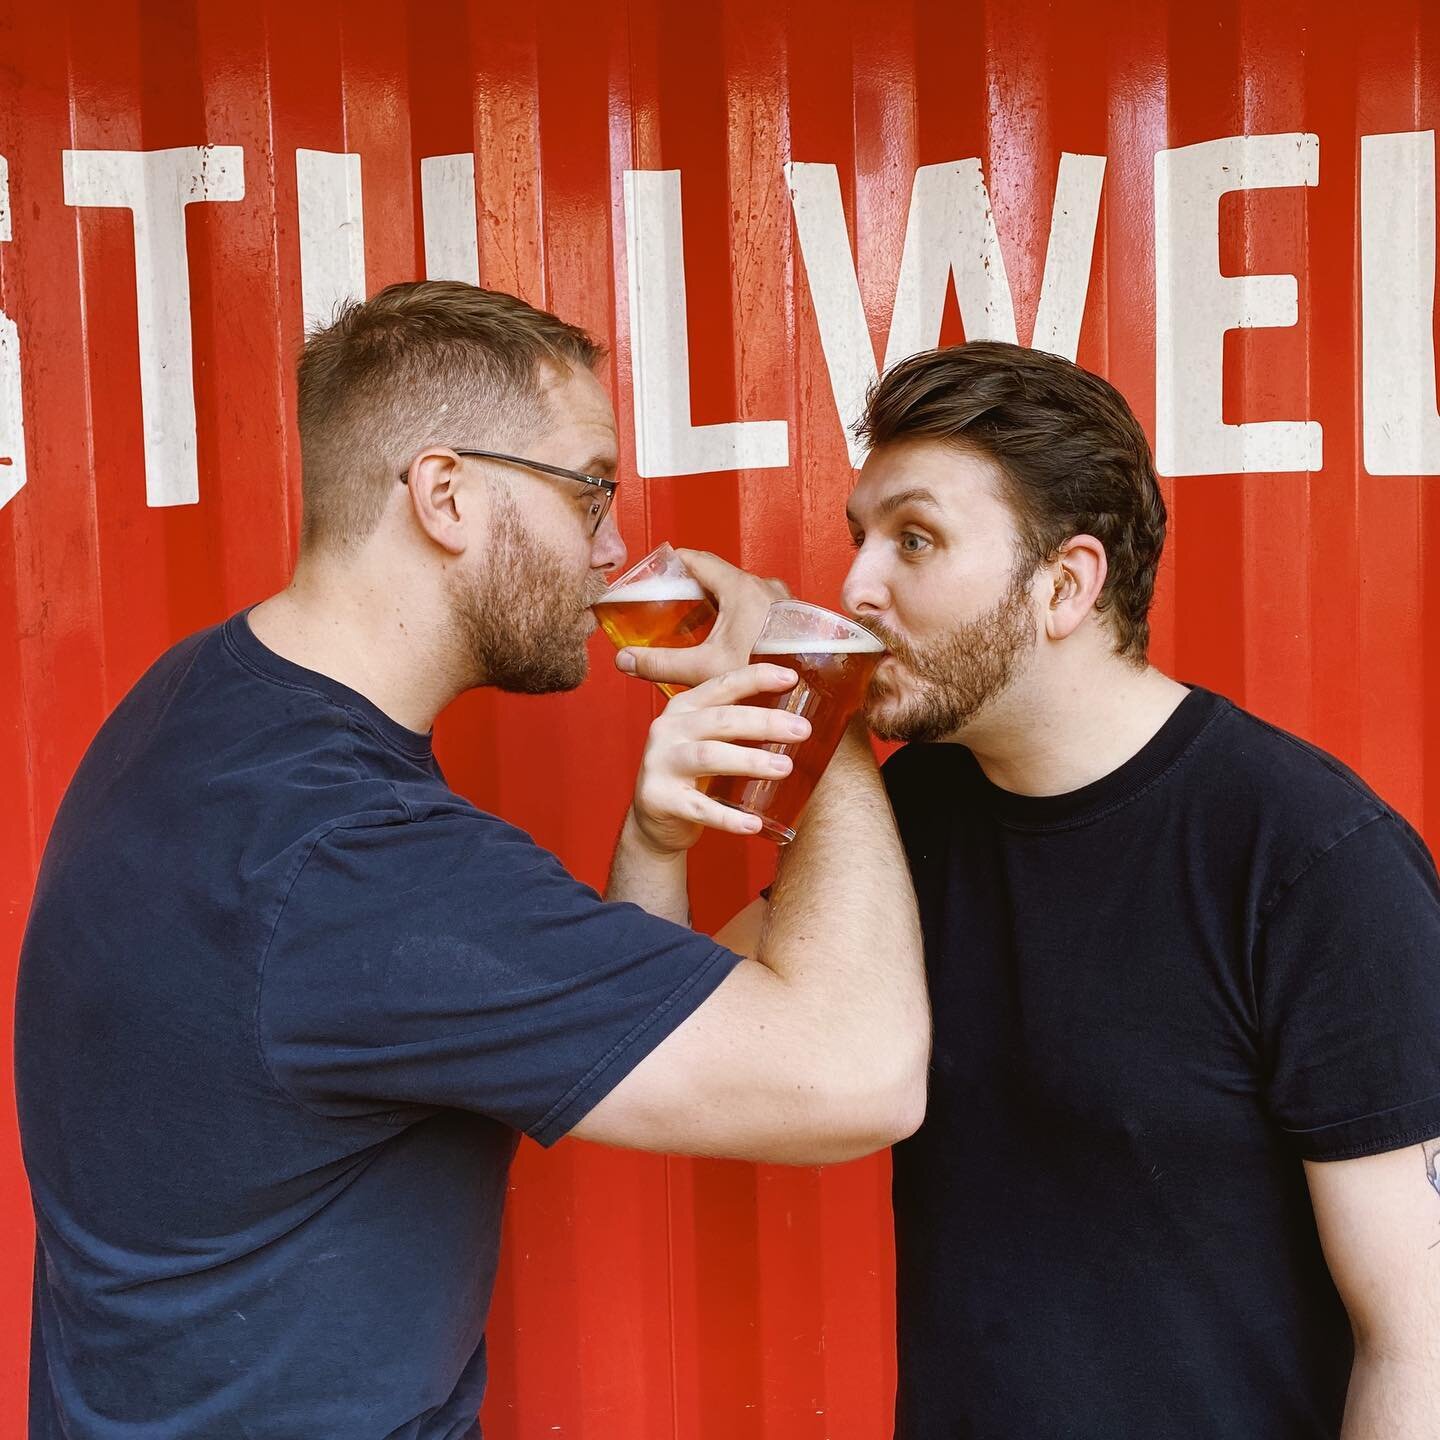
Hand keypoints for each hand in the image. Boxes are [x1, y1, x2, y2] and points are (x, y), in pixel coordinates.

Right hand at [617, 550, 788, 689]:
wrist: (817, 690)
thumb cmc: (768, 672)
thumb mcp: (705, 668)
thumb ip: (661, 663)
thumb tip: (627, 661)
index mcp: (740, 587)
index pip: (696, 559)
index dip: (671, 564)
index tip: (656, 574)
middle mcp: (764, 586)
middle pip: (717, 577)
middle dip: (692, 591)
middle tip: (671, 610)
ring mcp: (782, 599)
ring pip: (740, 593)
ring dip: (717, 606)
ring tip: (698, 630)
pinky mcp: (794, 616)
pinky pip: (759, 606)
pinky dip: (739, 617)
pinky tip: (732, 643)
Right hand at [629, 662, 812, 853]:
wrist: (655, 818)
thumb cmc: (693, 773)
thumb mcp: (707, 738)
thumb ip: (737, 723)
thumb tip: (797, 716)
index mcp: (684, 708)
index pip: (722, 685)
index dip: (756, 678)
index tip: (791, 678)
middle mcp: (668, 730)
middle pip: (722, 720)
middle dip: (765, 722)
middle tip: (802, 730)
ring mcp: (660, 764)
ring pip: (710, 756)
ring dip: (750, 761)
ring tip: (785, 768)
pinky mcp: (659, 799)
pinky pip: (700, 808)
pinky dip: (728, 817)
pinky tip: (754, 823)